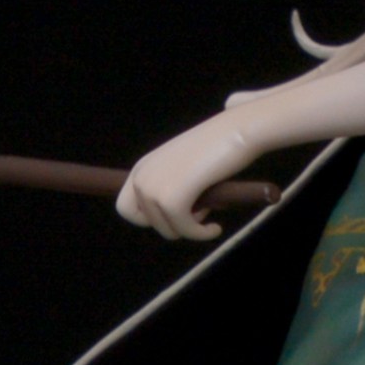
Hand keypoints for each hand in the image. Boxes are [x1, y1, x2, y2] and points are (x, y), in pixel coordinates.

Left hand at [116, 113, 256, 239]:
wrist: (238, 129)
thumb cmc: (217, 145)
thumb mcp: (181, 165)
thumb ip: (168, 185)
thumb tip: (170, 217)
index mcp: (142, 167)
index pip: (126, 209)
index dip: (149, 217)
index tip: (174, 213)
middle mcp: (142, 177)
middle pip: (147, 223)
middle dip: (174, 223)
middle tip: (199, 210)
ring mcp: (154, 188)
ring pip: (167, 230)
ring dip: (190, 227)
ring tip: (209, 209)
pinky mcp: (172, 199)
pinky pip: (184, 230)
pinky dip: (201, 234)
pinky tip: (215, 228)